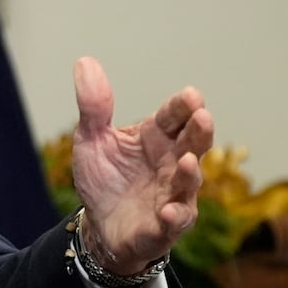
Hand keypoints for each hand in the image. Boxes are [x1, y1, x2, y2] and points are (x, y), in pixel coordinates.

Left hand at [70, 56, 213, 273]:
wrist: (99, 225)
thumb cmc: (105, 178)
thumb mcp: (92, 139)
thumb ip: (94, 106)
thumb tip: (84, 61)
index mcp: (156, 137)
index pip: (174, 116)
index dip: (182, 107)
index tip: (190, 95)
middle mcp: (172, 163)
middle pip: (192, 144)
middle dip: (199, 132)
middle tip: (202, 117)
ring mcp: (173, 194)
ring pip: (187, 182)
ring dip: (188, 173)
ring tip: (185, 160)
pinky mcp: (164, 226)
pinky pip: (174, 222)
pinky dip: (173, 216)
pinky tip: (167, 211)